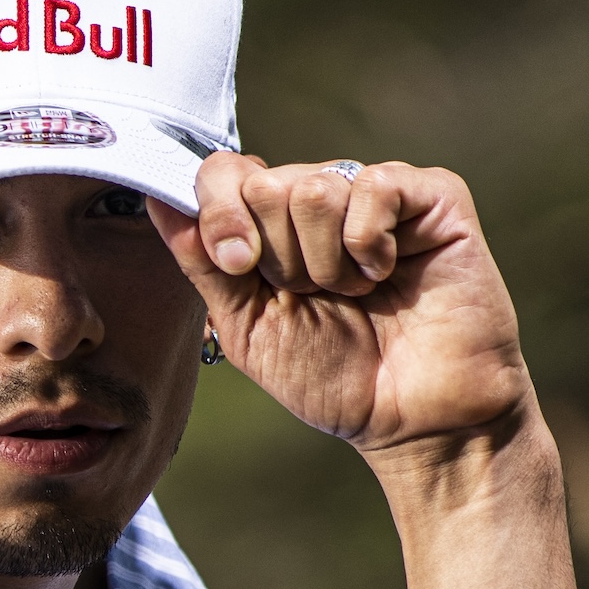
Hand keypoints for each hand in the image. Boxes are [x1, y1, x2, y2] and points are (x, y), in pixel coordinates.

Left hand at [160, 154, 537, 459]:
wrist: (413, 416)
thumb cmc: (333, 376)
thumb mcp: (246, 325)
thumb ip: (202, 263)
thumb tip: (157, 198)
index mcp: (271, 224)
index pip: (222, 173)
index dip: (219, 215)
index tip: (238, 267)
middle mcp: (319, 197)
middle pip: (262, 183)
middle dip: (279, 256)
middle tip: (315, 294)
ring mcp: (374, 192)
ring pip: (313, 188)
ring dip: (325, 261)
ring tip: (355, 291)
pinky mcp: (432, 195)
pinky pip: (374, 186)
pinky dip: (369, 244)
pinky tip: (386, 271)